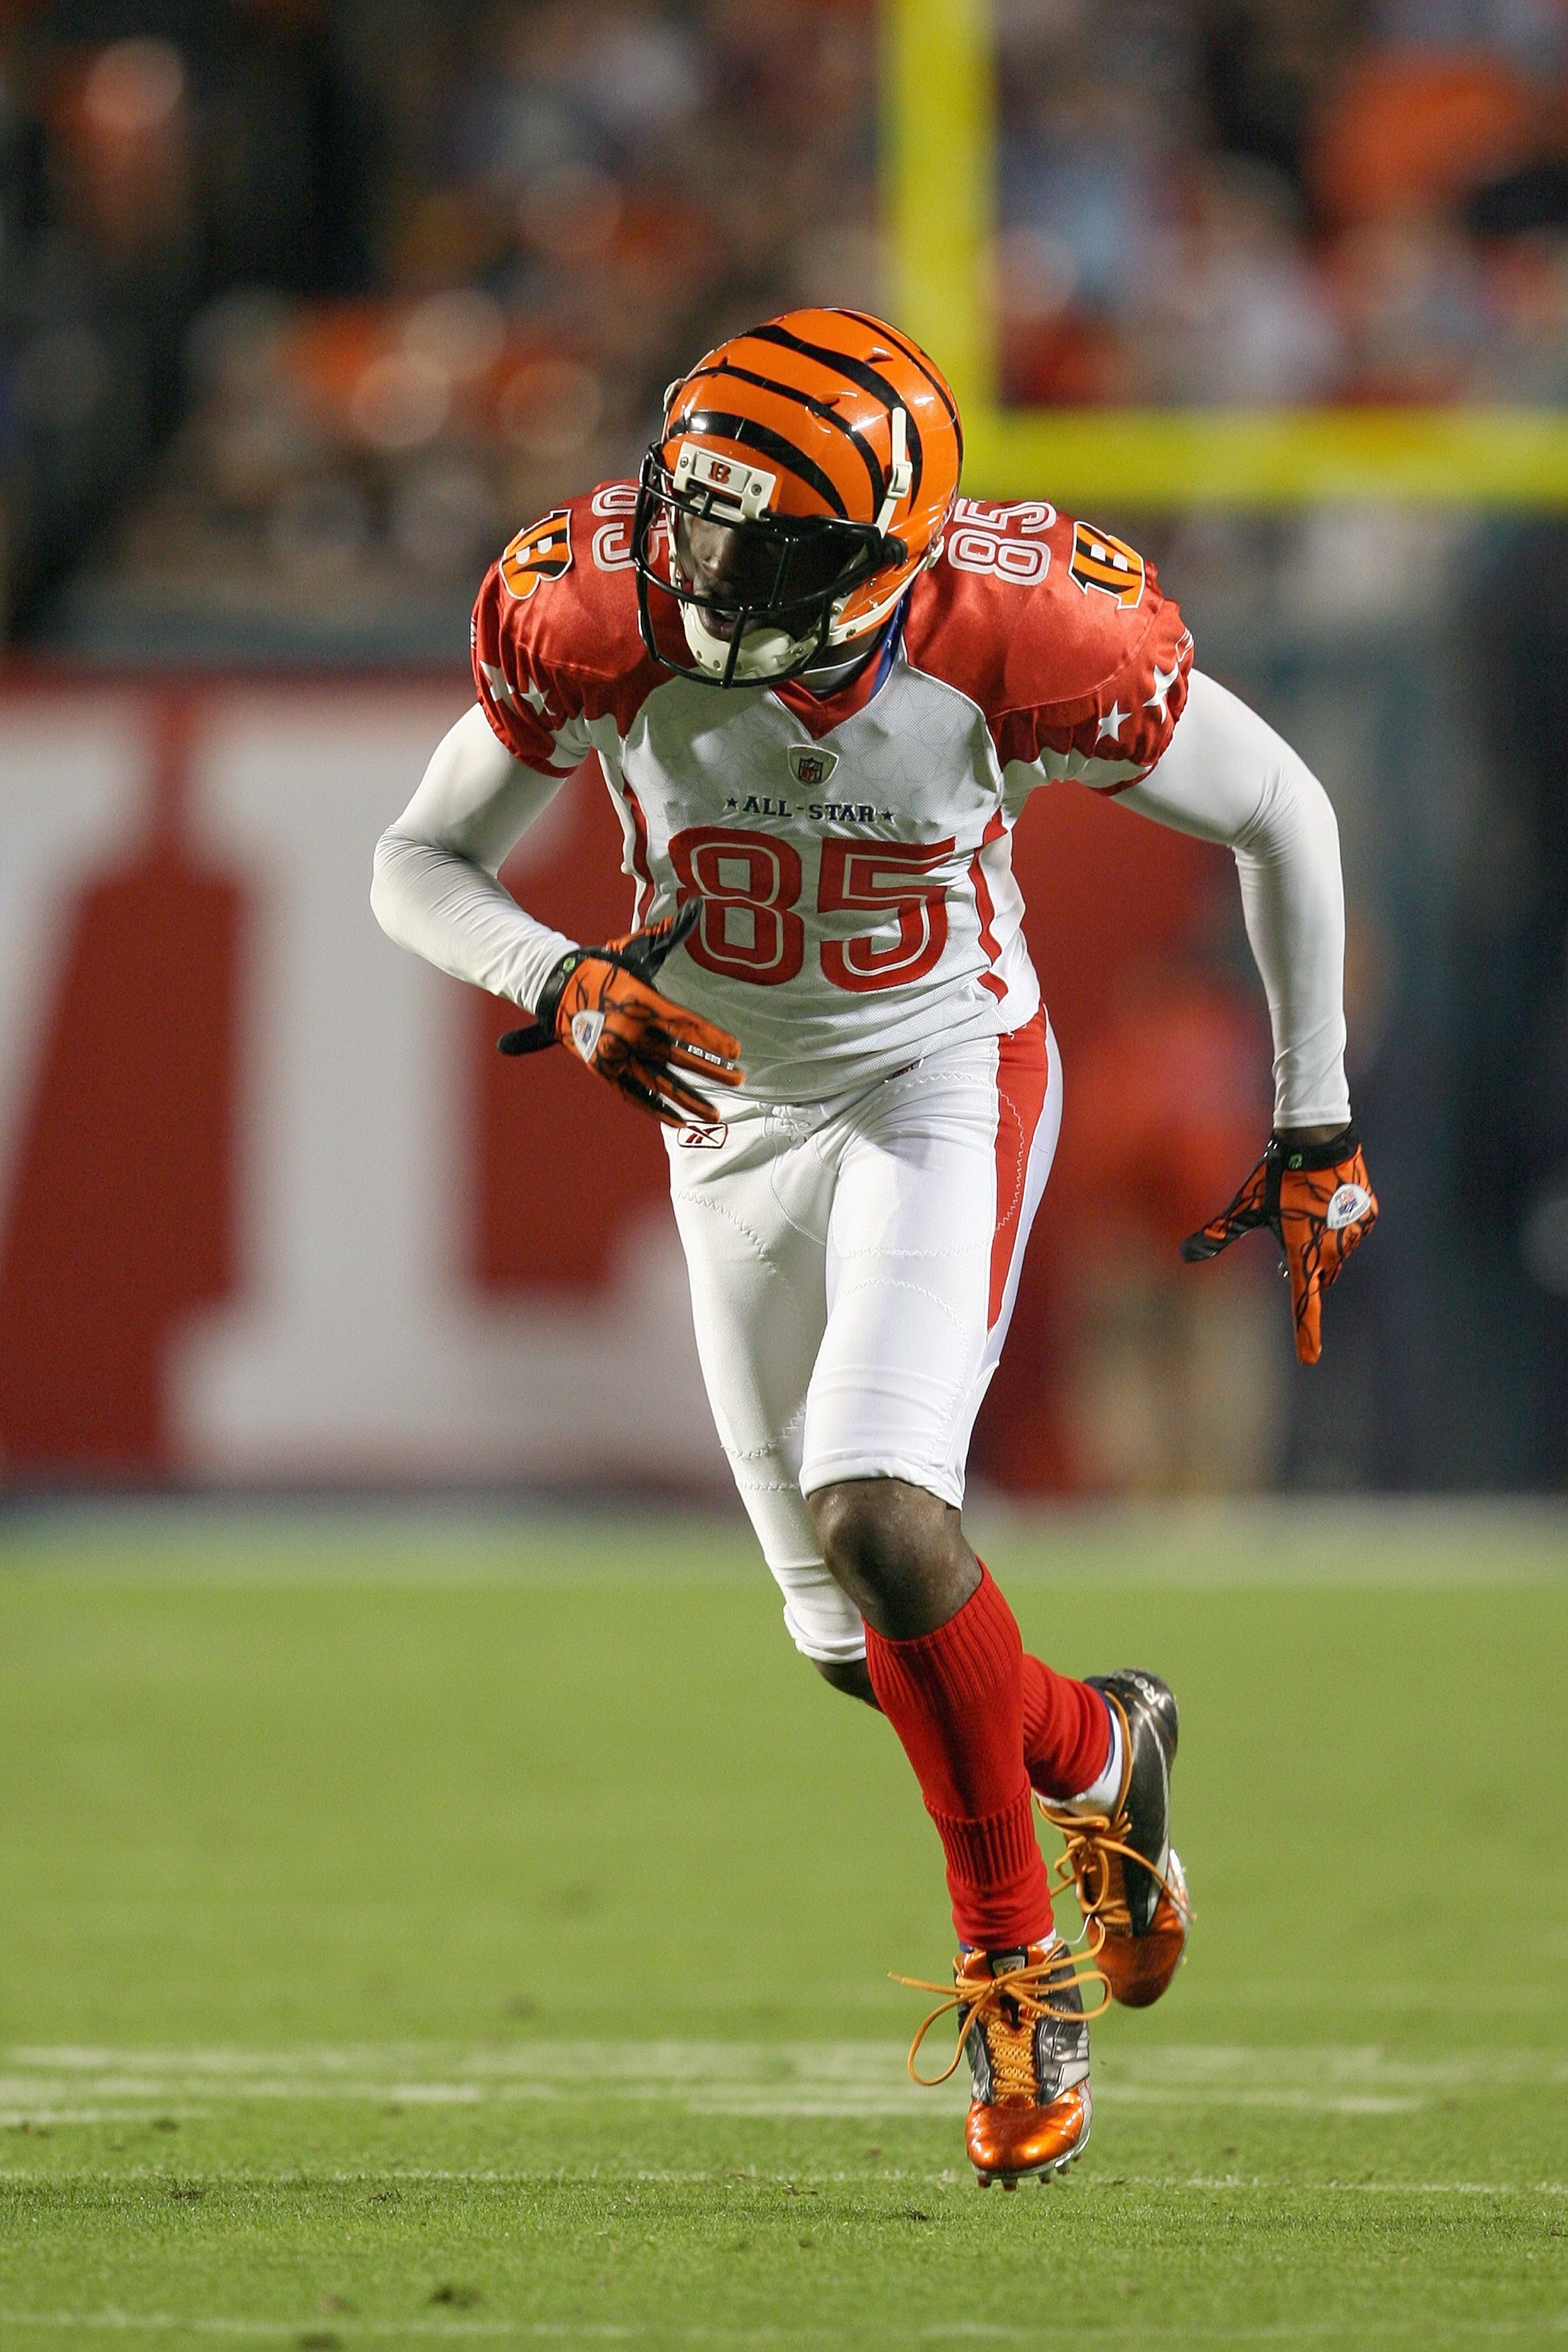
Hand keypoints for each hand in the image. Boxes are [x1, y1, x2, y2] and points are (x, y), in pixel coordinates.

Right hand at [498, 900, 742, 1125]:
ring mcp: (617, 1055)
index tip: (737, 1051)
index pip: (687, 1025)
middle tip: (740, 1080)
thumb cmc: (605, 966)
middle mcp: (631, 1031)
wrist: (556, 987)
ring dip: (690, 1099)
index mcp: (643, 1002)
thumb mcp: (637, 950)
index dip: (713, 1039)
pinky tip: (679, 1122)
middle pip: (680, 1057)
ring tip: (715, 1113)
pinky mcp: (604, 1071)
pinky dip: (656, 1110)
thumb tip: (697, 905)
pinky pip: (635, 1096)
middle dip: (713, 1070)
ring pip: (660, 1083)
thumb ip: (669, 933)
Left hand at [1180, 1126, 1376, 1365]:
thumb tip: (1184, 1254)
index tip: (1310, 1358)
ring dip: (1321, 1245)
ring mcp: (1354, 1233)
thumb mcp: (1244, 1207)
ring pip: (1336, 1253)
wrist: (1317, 1138)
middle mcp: (1333, 1250)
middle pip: (1319, 1275)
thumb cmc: (1276, 1175)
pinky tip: (1323, 1201)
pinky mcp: (1368, 1215)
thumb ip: (1218, 1234)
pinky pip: (1351, 1231)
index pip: (1304, 1303)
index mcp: (1303, 1253)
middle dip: (1305, 1268)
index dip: (1306, 1334)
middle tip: (1287, 1243)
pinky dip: (1338, 1225)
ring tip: (1304, 1212)